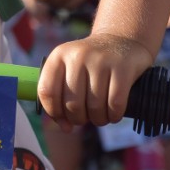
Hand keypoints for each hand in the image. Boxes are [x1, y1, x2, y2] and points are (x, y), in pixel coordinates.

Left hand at [37, 32, 152, 131]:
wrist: (121, 41)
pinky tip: (113, 114)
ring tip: (99, 117)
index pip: (47, 91)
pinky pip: (115, 104)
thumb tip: (65, 128)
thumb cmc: (90, 63)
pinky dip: (113, 116)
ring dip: (97, 120)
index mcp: (58, 56)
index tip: (63, 120)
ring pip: (94, 107)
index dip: (54, 112)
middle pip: (72, 104)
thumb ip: (61, 95)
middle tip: (85, 118)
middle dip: (78, 119)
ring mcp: (100, 61)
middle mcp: (77, 56)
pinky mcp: (122, 68)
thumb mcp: (69, 69)